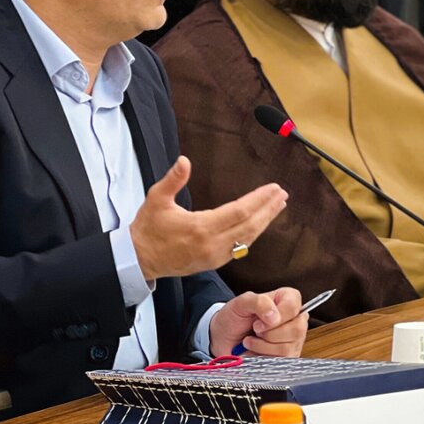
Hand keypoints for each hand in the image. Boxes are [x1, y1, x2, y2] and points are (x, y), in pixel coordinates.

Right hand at [130, 156, 287, 279]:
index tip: (273, 188)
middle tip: (282, 195)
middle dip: (268, 210)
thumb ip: (173, 180)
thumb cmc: (148, 228)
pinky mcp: (213, 262)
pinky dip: (253, 233)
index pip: (239, 212)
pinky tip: (260, 224)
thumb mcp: (156, 198)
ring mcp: (214, 256)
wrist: (140, 259)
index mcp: (199, 227)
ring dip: (265, 221)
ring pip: (247, 239)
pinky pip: (240, 248)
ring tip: (278, 206)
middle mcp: (211, 244)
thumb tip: (184, 161)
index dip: (259, 200)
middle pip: (249, 226)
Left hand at [209, 288, 306, 356]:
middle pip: (296, 329)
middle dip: (269, 333)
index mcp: (287, 299)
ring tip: (252, 339)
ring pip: (287, 347)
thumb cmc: (234, 317)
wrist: (224, 338)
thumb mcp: (242, 302)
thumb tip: (275, 317)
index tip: (258, 320)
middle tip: (255, 329)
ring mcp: (293, 340)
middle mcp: (295, 319)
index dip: (277, 315)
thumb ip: (259, 302)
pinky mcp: (288, 357)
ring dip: (262, 345)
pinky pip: (281, 360)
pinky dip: (263, 355)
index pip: (294, 306)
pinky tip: (255, 349)